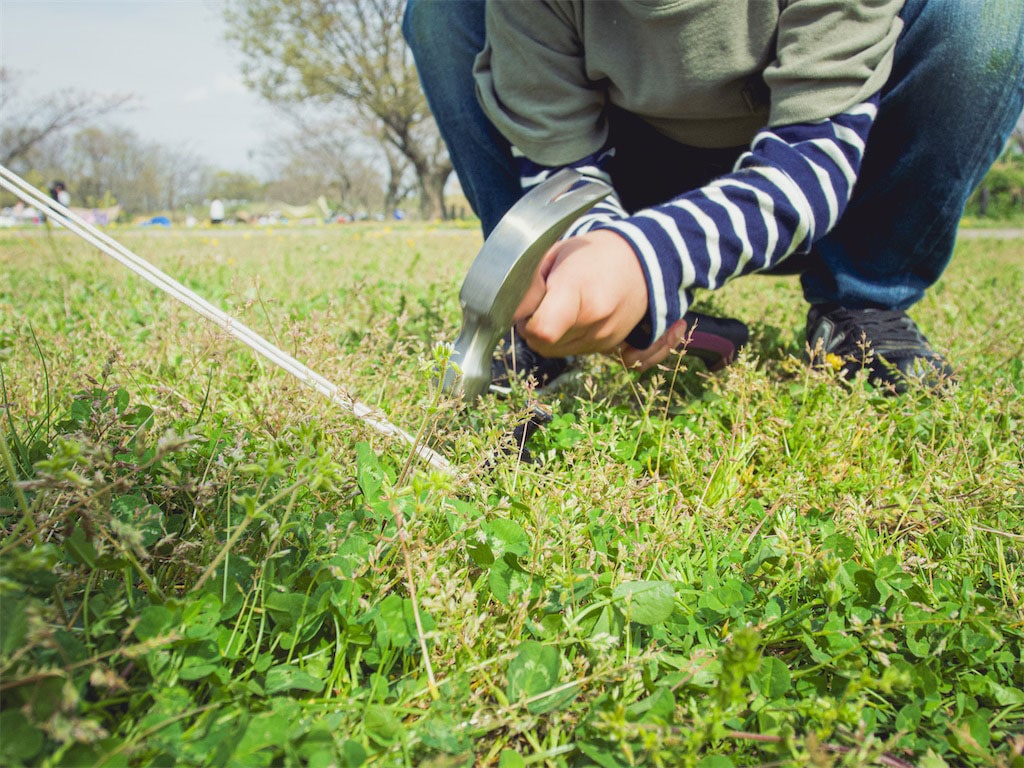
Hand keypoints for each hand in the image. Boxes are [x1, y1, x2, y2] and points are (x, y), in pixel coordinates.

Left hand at [514, 229, 656, 361]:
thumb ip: (529, 280)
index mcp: (579, 290)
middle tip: (541, 301)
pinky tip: (574, 314)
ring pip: (553, 350)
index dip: (526, 320)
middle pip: (541, 342)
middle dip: (532, 326)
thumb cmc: (593, 254)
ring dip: (547, 333)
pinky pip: (570, 350)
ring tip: (560, 304)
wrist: (642, 264)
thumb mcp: (557, 253)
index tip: (528, 304)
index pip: (541, 329)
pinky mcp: (607, 348)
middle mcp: (594, 320)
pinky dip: (564, 337)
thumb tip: (508, 307)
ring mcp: (603, 337)